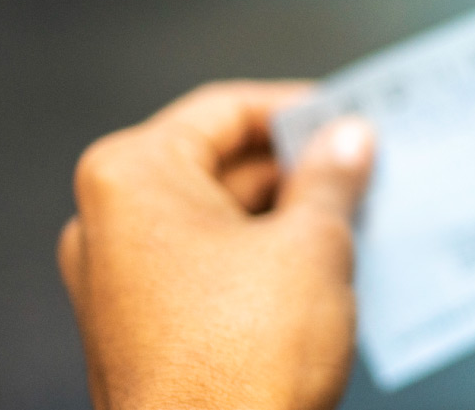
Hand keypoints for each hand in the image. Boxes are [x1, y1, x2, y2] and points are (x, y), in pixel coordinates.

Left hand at [58, 82, 375, 409]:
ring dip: (286, 218)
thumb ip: (331, 178)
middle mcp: (109, 223)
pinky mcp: (143, 331)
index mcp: (133, 177)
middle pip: (218, 164)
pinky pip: (209, 270)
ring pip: (218, 220)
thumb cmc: (236, 366)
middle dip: (297, 169)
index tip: (348, 117)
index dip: (297, 109)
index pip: (224, 110)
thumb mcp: (312, 245)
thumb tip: (347, 140)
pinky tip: (321, 275)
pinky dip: (263, 262)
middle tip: (365, 171)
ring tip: (355, 225)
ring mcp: (120, 282)